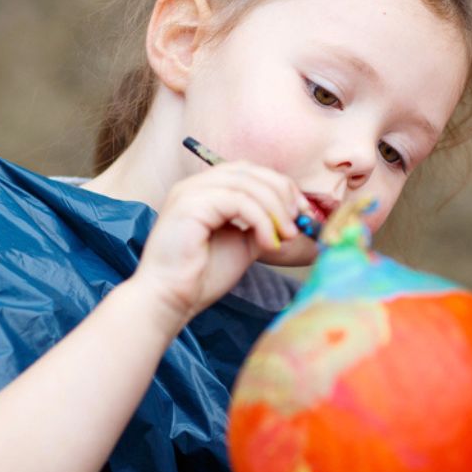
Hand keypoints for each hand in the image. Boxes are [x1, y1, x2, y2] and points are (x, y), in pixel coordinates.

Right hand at [133, 161, 305, 324]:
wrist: (170, 300)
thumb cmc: (201, 277)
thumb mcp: (242, 244)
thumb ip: (261, 224)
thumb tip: (292, 217)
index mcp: (205, 190)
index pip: (249, 171)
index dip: (280, 186)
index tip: (301, 212)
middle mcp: (194, 185)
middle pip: (250, 171)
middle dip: (282, 193)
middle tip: (297, 223)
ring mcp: (189, 192)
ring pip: (246, 183)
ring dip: (275, 209)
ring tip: (287, 236)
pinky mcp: (189, 204)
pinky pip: (237, 201)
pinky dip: (261, 220)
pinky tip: (268, 244)